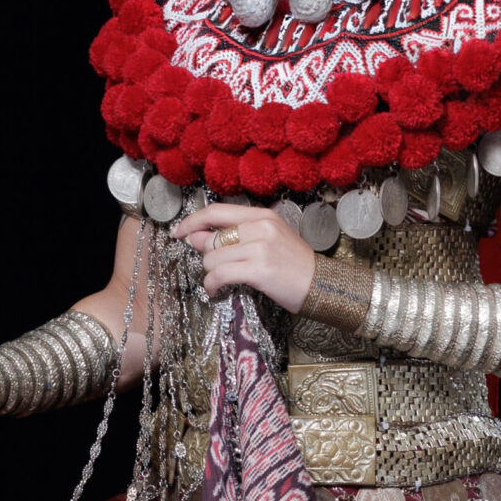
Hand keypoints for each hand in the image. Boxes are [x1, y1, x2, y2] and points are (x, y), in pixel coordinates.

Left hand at [173, 201, 315, 312]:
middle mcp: (260, 227)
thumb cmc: (294, 264)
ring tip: (219, 280)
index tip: (179, 231)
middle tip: (211, 266)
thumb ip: (233, 236)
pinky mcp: (259, 270)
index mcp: (262, 215)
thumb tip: (194, 237)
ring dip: (210, 272)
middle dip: (204, 254)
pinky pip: (220, 274)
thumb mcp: (267, 240)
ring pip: (212, 258)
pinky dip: (211, 284)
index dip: (193, 220)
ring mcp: (260, 247)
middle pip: (211, 237)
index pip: (217, 211)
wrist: (322, 284)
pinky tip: (214, 289)